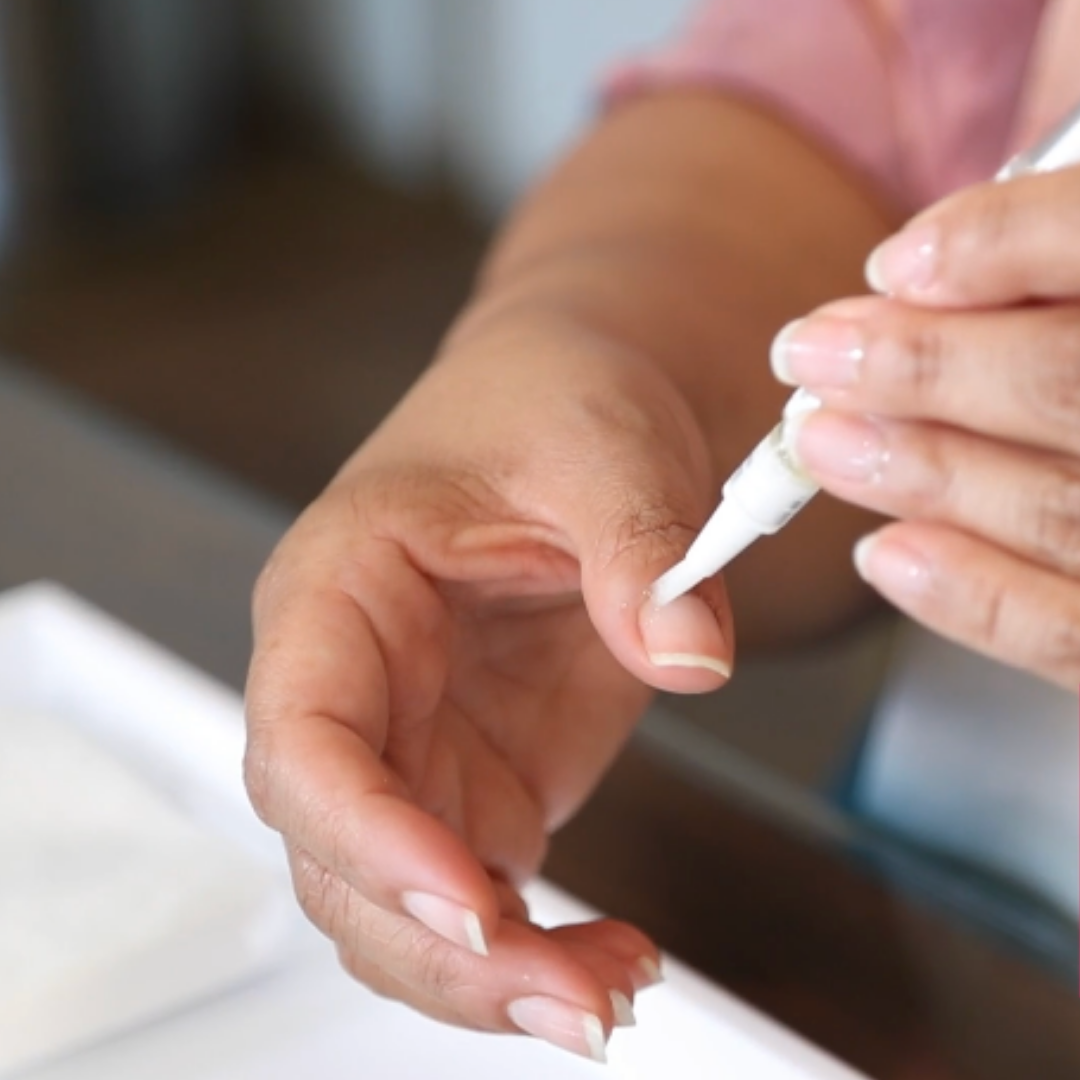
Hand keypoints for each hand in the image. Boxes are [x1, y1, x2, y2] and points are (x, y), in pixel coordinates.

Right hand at [243, 316, 732, 1060]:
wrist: (572, 409)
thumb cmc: (547, 401)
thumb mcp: (601, 444)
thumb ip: (638, 547)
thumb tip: (688, 651)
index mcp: (340, 591)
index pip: (301, 735)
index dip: (362, 829)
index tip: (469, 895)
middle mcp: (358, 687)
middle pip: (341, 857)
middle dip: (441, 949)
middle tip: (572, 999)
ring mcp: (417, 746)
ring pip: (400, 906)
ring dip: (489, 976)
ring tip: (610, 993)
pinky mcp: (481, 781)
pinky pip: (480, 900)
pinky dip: (537, 952)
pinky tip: (616, 959)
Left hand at [771, 166, 1079, 687]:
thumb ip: (1061, 230)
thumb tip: (945, 243)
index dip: (1000, 244)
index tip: (893, 264)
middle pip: (1071, 380)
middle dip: (921, 368)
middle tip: (814, 356)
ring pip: (1063, 508)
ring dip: (919, 471)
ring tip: (823, 442)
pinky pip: (1073, 636)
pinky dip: (970, 597)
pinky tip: (887, 553)